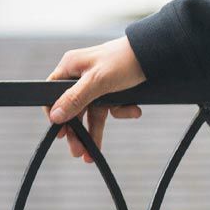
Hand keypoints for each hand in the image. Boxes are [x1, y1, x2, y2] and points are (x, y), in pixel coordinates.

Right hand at [42, 35, 146, 162]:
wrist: (156, 55)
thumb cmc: (124, 61)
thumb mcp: (97, 81)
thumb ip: (75, 99)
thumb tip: (55, 116)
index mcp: (71, 67)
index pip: (53, 93)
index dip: (55, 113)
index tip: (58, 133)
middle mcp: (81, 76)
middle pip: (74, 108)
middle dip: (77, 131)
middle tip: (77, 152)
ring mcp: (98, 84)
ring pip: (93, 112)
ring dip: (95, 132)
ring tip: (93, 154)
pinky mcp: (114, 90)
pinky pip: (112, 108)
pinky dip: (122, 112)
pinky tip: (134, 111)